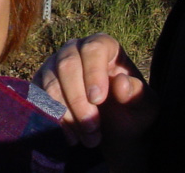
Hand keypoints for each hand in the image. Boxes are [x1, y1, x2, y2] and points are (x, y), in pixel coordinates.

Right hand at [33, 33, 157, 167]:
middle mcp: (75, 50)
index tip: (98, 100)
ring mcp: (54, 65)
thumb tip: (121, 83)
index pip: (94, 49)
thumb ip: (138, 93)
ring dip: (67, 113)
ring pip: (52, 83)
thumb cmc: (131, 111)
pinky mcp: (40, 83)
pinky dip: (53, 118)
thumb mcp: (145, 105)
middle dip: (78, 100)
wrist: (114, 130)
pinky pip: (39, 97)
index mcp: (104, 46)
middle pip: (68, 65)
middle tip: (93, 129)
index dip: (94, 73)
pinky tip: (70, 136)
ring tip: (88, 138)